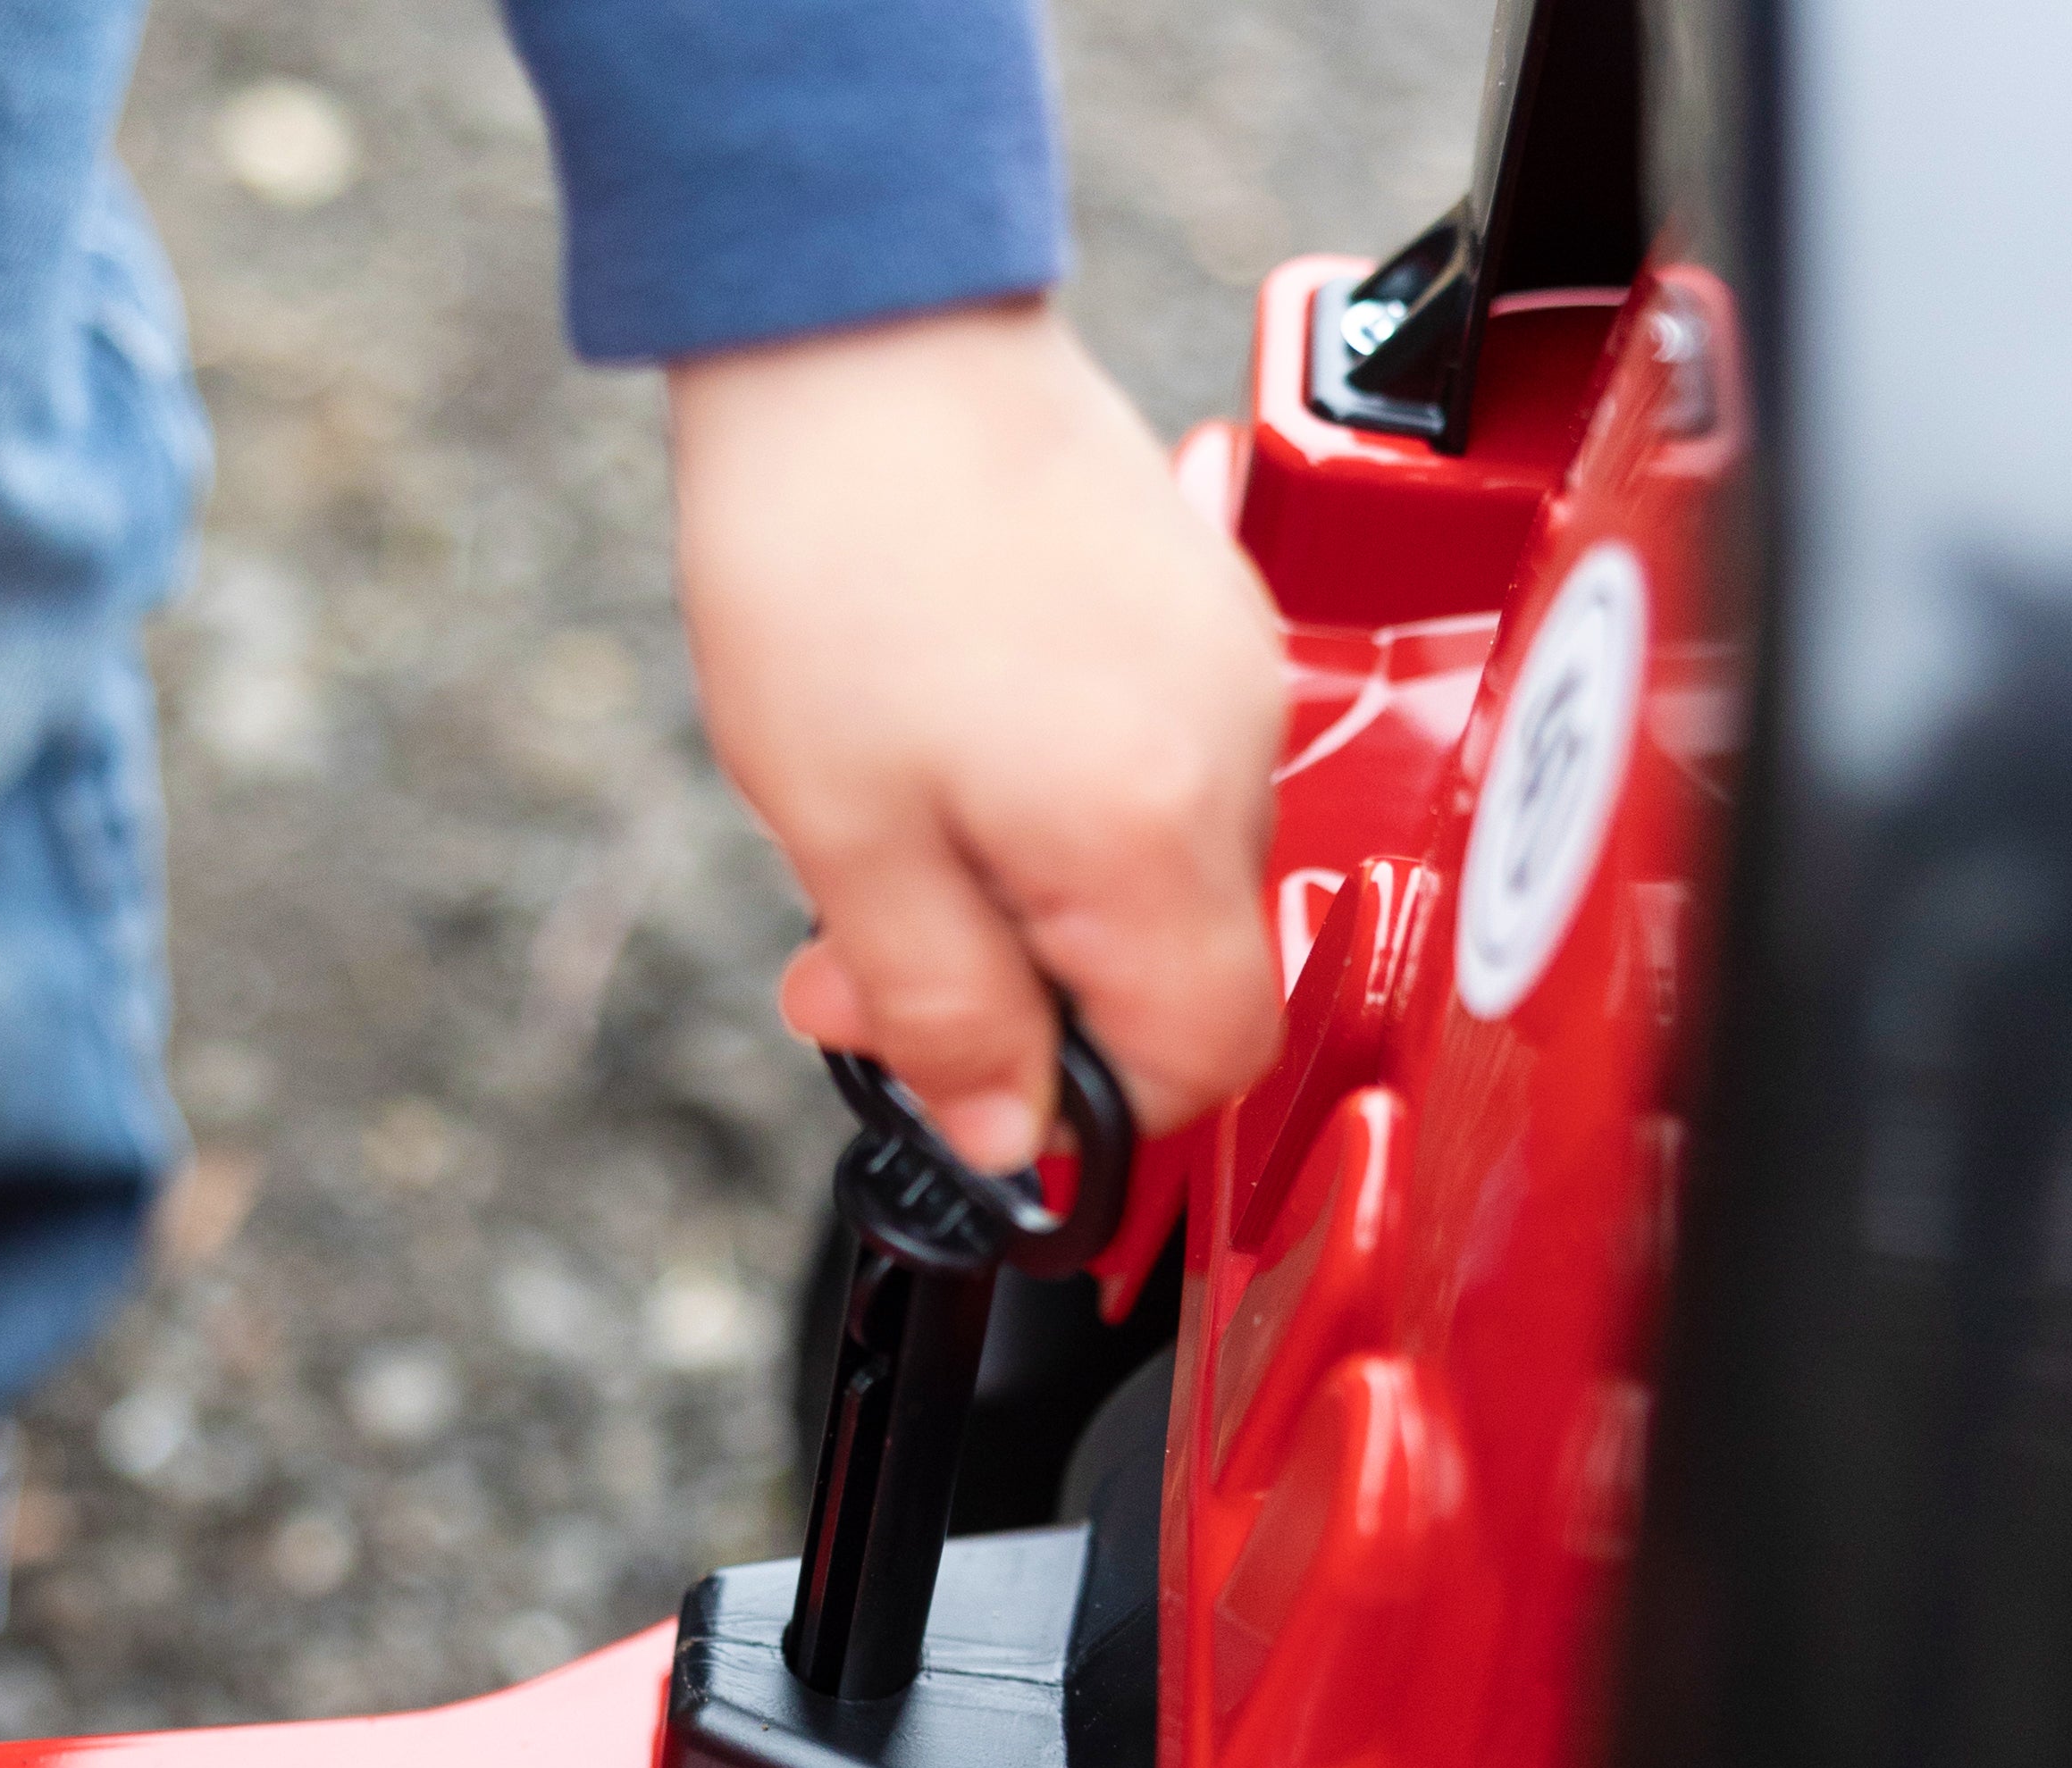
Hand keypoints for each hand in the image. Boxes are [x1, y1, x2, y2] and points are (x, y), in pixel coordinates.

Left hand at [668, 299, 1285, 1169]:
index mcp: (1151, 834)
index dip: (1096, 1121)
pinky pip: (1155, 784)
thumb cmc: (839, 556)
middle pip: (1179, 983)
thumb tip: (1006, 1135)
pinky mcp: (1203, 622)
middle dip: (1023, 1014)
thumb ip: (942, 1010)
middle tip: (853, 973)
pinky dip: (1054, 820)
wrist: (860, 329)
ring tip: (883, 847)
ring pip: (1158, 887)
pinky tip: (946, 769)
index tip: (985, 1104)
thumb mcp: (851, 840)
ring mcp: (1231, 678)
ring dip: (1024, 914)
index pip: (1204, 1064)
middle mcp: (1231, 758)